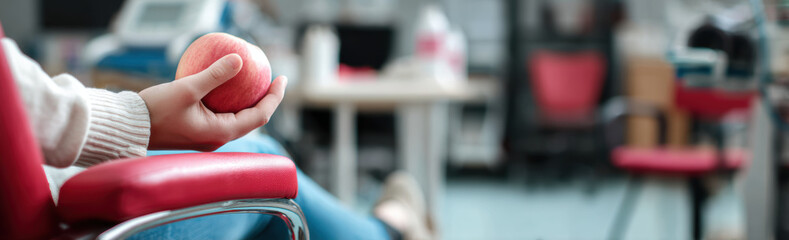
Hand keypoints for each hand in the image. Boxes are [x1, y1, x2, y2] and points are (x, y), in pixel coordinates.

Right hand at [139, 54, 286, 150]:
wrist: (129, 127)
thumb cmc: (155, 109)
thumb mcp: (187, 88)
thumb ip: (215, 75)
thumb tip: (239, 59)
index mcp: (220, 133)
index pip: (260, 116)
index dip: (274, 97)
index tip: (282, 78)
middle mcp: (217, 139)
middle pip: (253, 119)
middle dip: (266, 99)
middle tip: (273, 78)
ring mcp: (208, 137)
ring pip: (238, 119)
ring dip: (249, 101)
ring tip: (256, 81)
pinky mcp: (198, 132)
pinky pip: (222, 115)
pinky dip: (230, 101)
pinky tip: (227, 84)